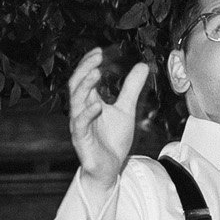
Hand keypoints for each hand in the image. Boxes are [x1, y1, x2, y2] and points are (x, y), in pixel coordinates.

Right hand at [70, 47, 147, 189]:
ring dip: (85, 86)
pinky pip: (81, 124)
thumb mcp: (126, 109)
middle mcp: (80, 111)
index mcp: (88, 101)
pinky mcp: (81, 140)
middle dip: (84, 69)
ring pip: (76, 102)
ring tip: (95, 72)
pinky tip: (97, 104)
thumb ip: (131, 88)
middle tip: (96, 57)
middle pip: (76, 85)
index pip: (83, 78)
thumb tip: (142, 65)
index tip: (99, 51)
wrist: (109, 168)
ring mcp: (79, 125)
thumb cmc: (112, 139)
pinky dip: (88, 113)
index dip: (88, 63)